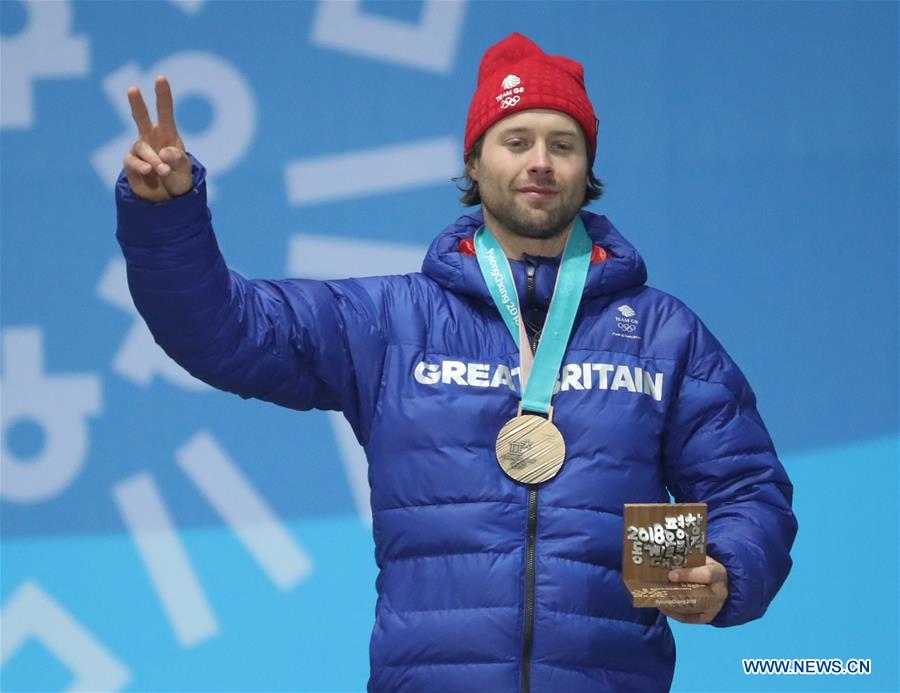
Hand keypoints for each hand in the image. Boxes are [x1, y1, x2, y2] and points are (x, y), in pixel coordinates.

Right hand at [123, 75, 192, 201]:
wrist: (168, 199)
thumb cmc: (179, 178)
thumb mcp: (184, 169)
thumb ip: (177, 159)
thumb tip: (164, 152)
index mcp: (167, 134)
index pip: (165, 111)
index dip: (163, 95)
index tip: (161, 78)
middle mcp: (150, 138)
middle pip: (141, 117)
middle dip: (137, 103)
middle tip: (132, 89)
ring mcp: (139, 150)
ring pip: (142, 148)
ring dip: (154, 160)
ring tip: (164, 171)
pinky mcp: (130, 164)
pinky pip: (132, 161)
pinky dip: (141, 166)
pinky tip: (149, 170)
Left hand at [658, 555, 727, 623]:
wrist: (717, 582)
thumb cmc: (703, 567)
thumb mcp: (699, 559)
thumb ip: (686, 560)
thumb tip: (664, 559)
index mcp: (719, 573)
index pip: (706, 575)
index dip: (688, 575)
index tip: (670, 575)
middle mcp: (720, 592)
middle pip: (698, 595)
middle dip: (677, 592)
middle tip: (659, 589)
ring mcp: (715, 607)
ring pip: (692, 608)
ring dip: (673, 604)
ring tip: (656, 597)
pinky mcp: (708, 617)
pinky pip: (690, 619)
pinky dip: (675, 614)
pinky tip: (662, 607)